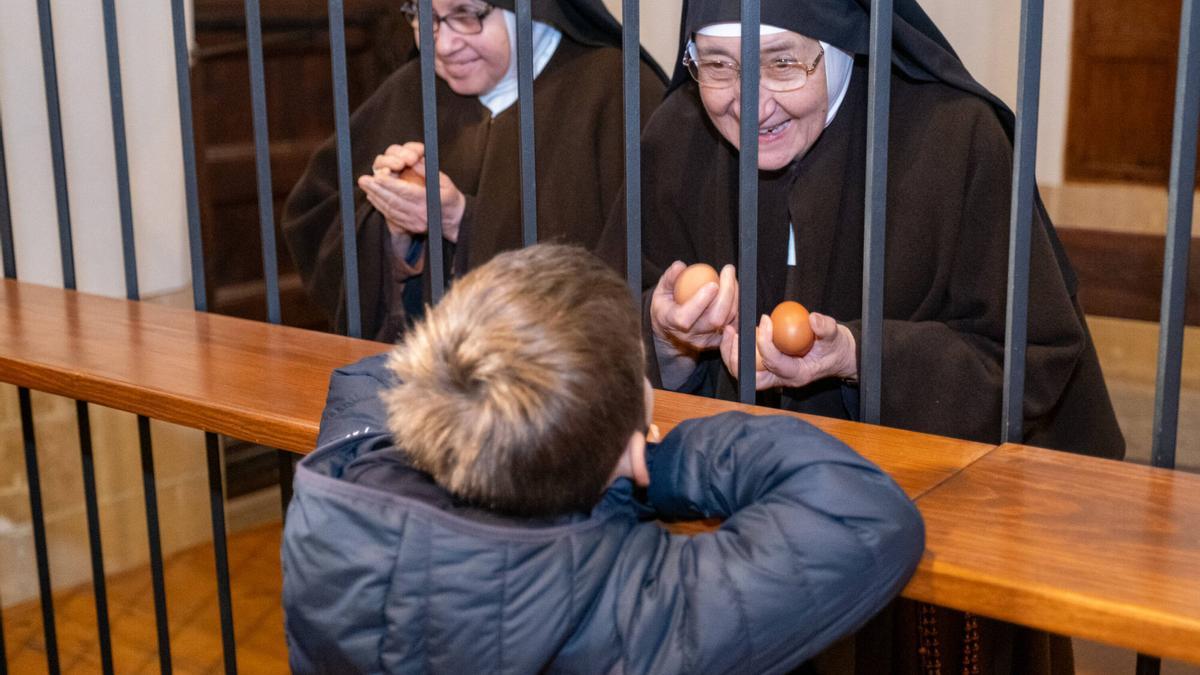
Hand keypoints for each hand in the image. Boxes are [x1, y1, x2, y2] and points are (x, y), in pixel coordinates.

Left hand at [357, 143, 465, 241]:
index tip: (378, 175)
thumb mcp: (444, 181)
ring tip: (366, 187)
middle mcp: (420, 214)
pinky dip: (381, 206)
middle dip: (377, 190)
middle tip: (364, 180)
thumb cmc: (450, 198)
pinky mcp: (410, 227)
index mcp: (429, 201)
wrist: (456, 220)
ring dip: (376, 198)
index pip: (405, 192)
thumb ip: (427, 171)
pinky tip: (374, 198)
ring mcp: (414, 222)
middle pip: (394, 201)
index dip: (390, 184)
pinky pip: (392, 216)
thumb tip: (412, 160)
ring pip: (390, 209)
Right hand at [649, 261, 737, 355]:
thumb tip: (680, 266)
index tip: (712, 284)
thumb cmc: (667, 309)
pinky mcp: (719, 341)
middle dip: (727, 293)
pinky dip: (738, 307)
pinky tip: (736, 292)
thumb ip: (669, 278)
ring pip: (728, 321)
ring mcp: (706, 340)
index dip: (700, 302)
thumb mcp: (661, 292)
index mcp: (671, 322)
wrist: (672, 333)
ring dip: (735, 296)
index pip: (685, 318)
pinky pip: (735, 324)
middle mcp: (690, 335)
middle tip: (728, 271)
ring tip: (731, 278)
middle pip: (714, 319)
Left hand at [720, 311, 857, 389]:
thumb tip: (813, 319)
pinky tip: (737, 331)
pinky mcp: (769, 368)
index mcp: (798, 373)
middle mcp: (782, 378)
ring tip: (730, 330)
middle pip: (751, 377)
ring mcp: (774, 375)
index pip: (774, 362)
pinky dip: (739, 350)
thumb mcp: (836, 336)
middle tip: (734, 333)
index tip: (765, 319)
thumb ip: (826, 328)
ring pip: (745, 373)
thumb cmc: (836, 348)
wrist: (837, 356)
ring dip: (733, 353)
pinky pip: (748, 364)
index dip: (765, 341)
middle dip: (737, 357)